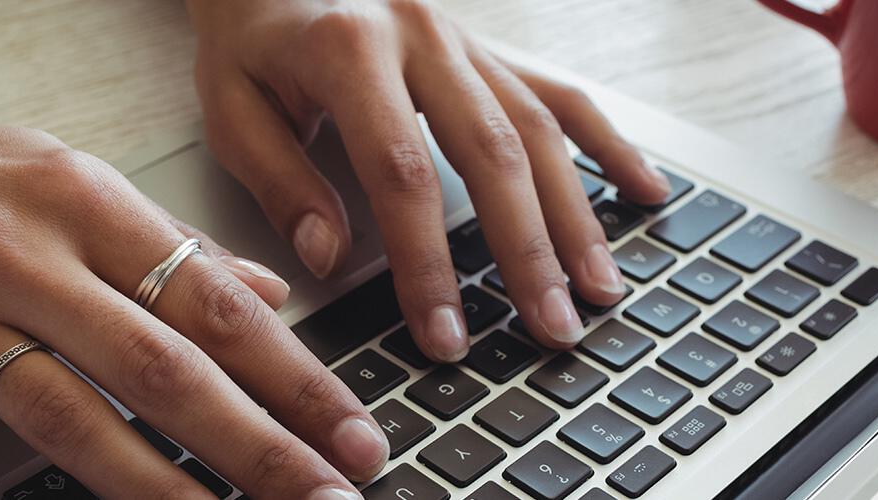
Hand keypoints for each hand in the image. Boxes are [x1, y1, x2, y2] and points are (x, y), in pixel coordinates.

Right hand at [0, 67, 385, 497]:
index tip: (349, 429)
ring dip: (154, 483)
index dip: (293, 374)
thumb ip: (175, 242)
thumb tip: (272, 294)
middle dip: (254, 442)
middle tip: (324, 494)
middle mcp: (24, 261)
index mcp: (86, 204)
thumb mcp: (78, 176)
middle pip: (157, 367)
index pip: (211, 302)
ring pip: (66, 414)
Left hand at [188, 0, 672, 360]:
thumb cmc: (251, 43)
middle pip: (493, 153)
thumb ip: (282, 182)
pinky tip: (645, 190)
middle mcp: (423, 36)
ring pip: (540, 128)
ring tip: (601, 289)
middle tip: (553, 329)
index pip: (402, 173)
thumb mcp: (232, 108)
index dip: (428, 262)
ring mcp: (467, 39)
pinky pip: (561, 93)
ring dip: (577, 214)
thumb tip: (329, 258)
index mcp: (350, 50)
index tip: (446, 336)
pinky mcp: (491, 48)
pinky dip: (608, 144)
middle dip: (528, 250)